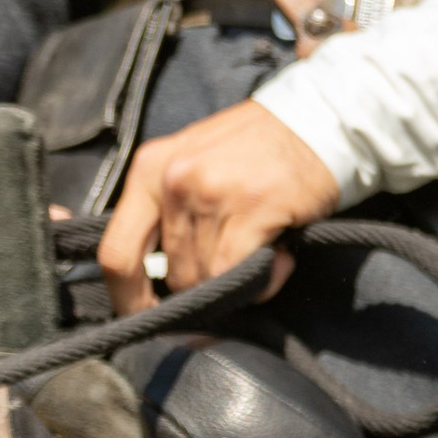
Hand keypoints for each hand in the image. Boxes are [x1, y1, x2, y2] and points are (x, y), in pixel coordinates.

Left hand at [97, 101, 336, 313]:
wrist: (322, 119)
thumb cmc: (258, 148)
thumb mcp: (193, 163)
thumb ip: (167, 212)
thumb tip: (153, 280)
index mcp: (148, 170)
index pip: (115, 252)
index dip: (127, 298)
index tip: (146, 319)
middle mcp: (171, 179)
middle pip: (170, 273)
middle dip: (202, 289)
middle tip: (235, 278)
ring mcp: (209, 192)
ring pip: (205, 277)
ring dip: (239, 279)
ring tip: (265, 250)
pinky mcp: (250, 206)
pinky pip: (239, 273)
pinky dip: (262, 280)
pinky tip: (280, 257)